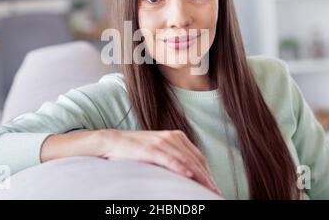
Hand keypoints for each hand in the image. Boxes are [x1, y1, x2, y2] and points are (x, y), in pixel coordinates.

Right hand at [99, 129, 220, 194]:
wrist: (113, 142)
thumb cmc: (136, 149)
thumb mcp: (159, 149)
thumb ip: (174, 156)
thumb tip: (189, 173)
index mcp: (176, 136)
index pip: (198, 156)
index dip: (208, 172)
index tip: (214, 186)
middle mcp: (172, 137)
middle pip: (195, 159)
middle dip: (207, 177)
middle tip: (215, 192)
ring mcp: (161, 142)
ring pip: (185, 160)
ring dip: (199, 176)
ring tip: (207, 189)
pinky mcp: (151, 149)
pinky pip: (169, 159)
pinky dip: (180, 167)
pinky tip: (189, 175)